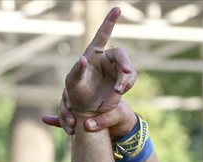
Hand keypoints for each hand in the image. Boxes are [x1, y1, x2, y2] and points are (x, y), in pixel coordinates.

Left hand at [42, 6, 136, 135]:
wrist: (85, 110)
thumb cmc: (75, 93)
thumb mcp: (72, 83)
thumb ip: (76, 70)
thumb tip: (82, 59)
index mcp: (94, 53)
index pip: (103, 34)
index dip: (110, 21)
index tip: (117, 8)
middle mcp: (106, 59)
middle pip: (121, 55)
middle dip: (125, 63)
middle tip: (127, 72)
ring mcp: (115, 70)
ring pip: (128, 69)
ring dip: (125, 79)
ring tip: (117, 90)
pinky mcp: (122, 82)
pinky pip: (130, 79)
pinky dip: (127, 85)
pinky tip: (118, 92)